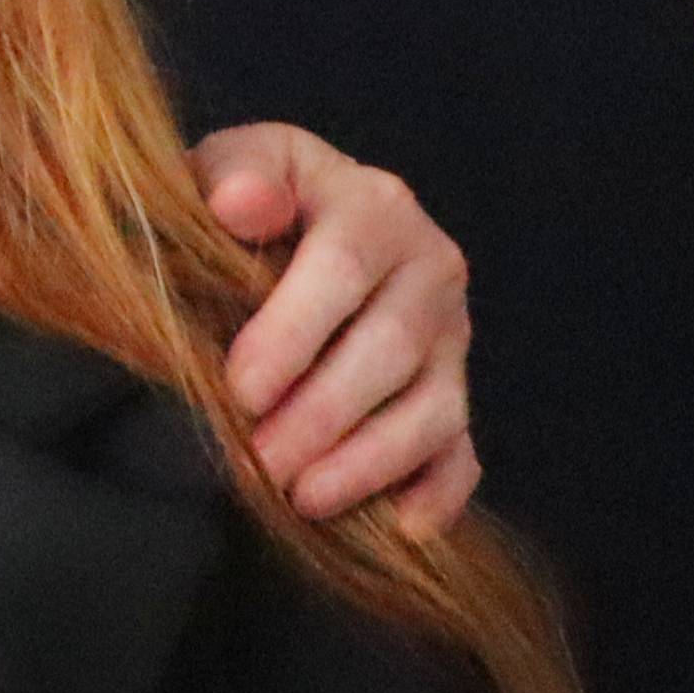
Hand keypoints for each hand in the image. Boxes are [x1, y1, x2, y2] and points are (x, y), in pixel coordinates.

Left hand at [191, 121, 477, 532]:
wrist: (287, 219)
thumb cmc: (244, 199)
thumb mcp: (231, 164)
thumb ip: (233, 171)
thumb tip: (243, 203)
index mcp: (374, 204)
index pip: (345, 269)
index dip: (293, 333)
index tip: (240, 388)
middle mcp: (430, 267)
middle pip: (390, 349)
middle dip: (322, 413)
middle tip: (257, 460)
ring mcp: (451, 336)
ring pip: (432, 407)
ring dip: (369, 461)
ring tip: (303, 499)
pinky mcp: (455, 391)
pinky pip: (462, 450)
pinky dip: (438, 492)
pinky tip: (402, 528)